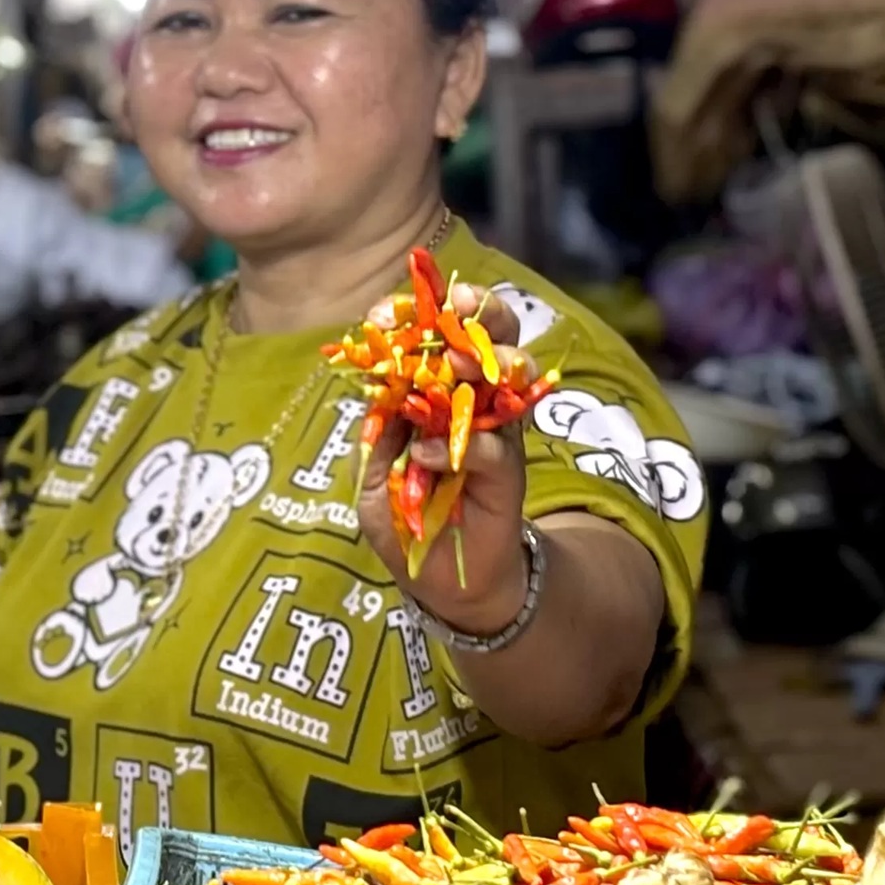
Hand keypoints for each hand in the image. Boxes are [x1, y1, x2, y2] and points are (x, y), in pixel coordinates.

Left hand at [356, 283, 537, 637]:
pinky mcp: (508, 470)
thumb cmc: (406, 519)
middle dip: (477, 311)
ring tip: (453, 366)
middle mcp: (472, 399)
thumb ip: (378, 434)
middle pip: (489, 335)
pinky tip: (430, 455)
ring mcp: (495, 430)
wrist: (442, 577)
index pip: (435, 335)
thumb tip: (385, 392)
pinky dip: (464, 446)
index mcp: (435, 390)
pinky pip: (495, 445)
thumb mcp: (374, 475)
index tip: (385, 314)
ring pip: (509, 373)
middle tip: (458, 307)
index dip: (415, 315)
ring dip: (483, 360)